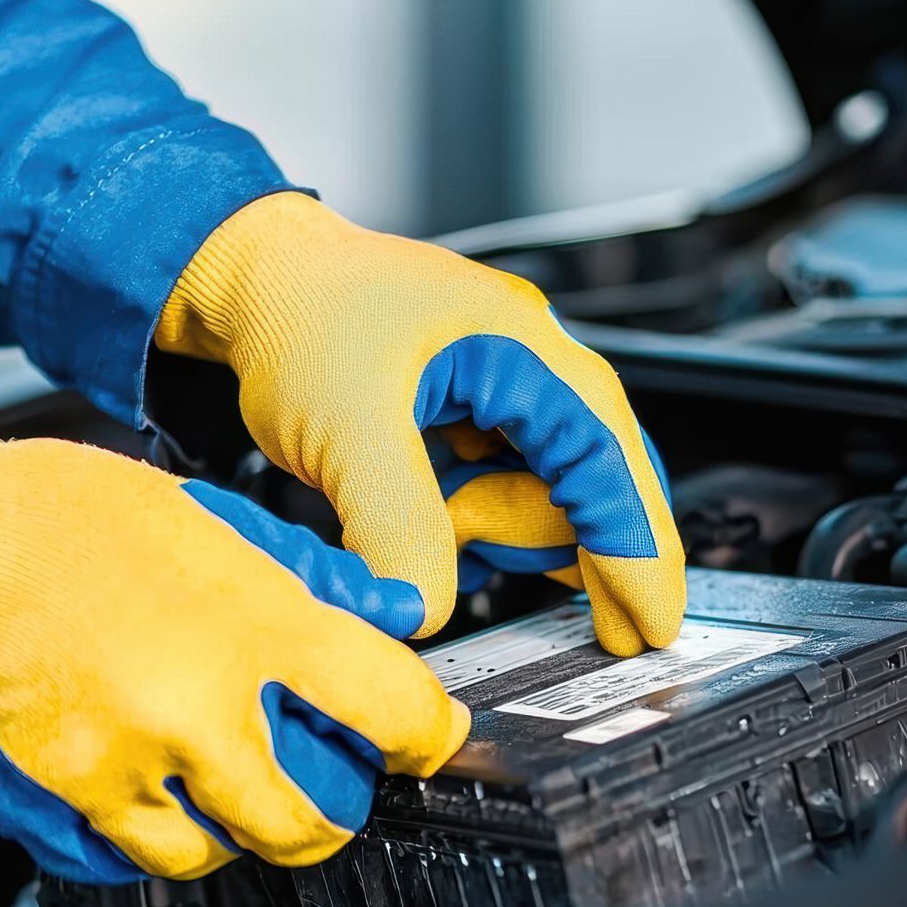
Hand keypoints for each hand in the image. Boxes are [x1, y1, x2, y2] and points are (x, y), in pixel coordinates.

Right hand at [0, 419, 466, 883]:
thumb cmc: (63, 518)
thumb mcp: (210, 516)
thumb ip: (307, 574)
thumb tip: (382, 613)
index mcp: (256, 625)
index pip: (392, 710)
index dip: (428, 737)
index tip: (426, 740)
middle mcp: (205, 709)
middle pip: (317, 820)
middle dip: (332, 806)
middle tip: (325, 777)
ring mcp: (136, 766)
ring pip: (228, 851)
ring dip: (241, 826)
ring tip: (224, 775)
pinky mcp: (74, 801)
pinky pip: (141, 859)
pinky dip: (160, 835)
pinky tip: (156, 789)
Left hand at [156, 193, 684, 654]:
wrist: (254, 278)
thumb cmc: (303, 315)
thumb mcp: (346, 432)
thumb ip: (395, 527)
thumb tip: (427, 609)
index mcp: (525, 351)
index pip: (608, 462)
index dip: (637, 551)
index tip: (652, 626)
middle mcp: (536, 367)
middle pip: (597, 484)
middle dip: (582, 553)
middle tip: (601, 628)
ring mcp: (511, 391)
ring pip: (551, 496)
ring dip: (503, 532)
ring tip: (445, 522)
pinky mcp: (480, 417)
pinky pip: (511, 489)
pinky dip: (484, 523)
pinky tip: (444, 521)